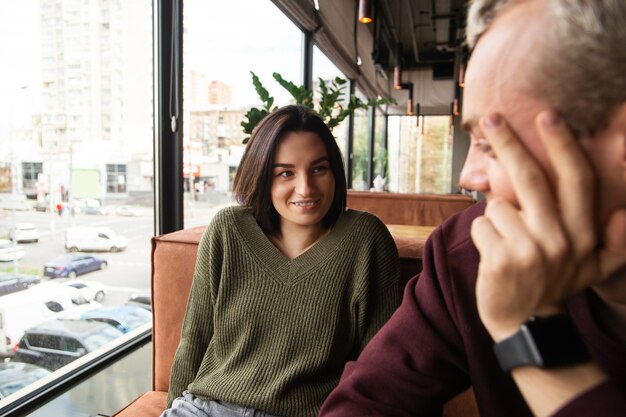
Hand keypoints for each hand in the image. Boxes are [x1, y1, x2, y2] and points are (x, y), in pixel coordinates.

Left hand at [470, 111, 625, 340]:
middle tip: (492, 119)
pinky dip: (482, 233)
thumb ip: (615, 243)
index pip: (577, 180)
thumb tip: (625, 213)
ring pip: (497, 205)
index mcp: (583, 234)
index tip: (548, 116)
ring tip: (505, 239)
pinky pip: (481, 224)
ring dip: (495, 216)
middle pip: (530, 178)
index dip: (563, 146)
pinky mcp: (500, 259)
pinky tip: (493, 252)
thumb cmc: (556, 286)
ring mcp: (529, 250)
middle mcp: (560, 239)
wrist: (526, 323)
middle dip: (510, 143)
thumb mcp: (596, 270)